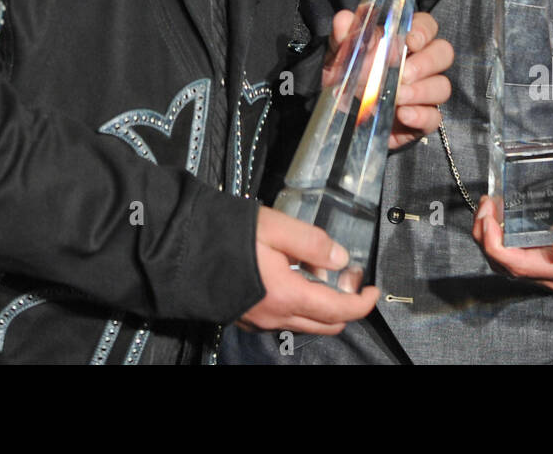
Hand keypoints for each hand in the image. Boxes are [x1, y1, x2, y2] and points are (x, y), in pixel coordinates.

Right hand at [237, 207, 379, 333]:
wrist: (178, 250)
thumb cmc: (227, 234)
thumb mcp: (275, 227)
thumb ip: (312, 242)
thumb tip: (342, 259)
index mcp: (288, 296)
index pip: (339, 312)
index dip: (363, 303)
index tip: (374, 288)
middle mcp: (276, 317)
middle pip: (326, 325)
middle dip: (346, 305)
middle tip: (348, 274)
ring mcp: (259, 321)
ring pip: (305, 323)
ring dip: (322, 305)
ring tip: (319, 269)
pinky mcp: (245, 316)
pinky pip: (284, 319)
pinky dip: (300, 304)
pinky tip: (292, 275)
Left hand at [323, 10, 452, 149]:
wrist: (341, 112)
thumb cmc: (347, 75)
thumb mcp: (341, 54)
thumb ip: (344, 35)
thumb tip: (344, 18)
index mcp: (404, 41)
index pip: (428, 26)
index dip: (424, 31)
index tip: (410, 41)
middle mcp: (420, 64)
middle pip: (443, 54)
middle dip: (427, 62)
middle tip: (404, 73)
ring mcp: (423, 92)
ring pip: (442, 86)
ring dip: (422, 91)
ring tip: (398, 96)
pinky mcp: (421, 119)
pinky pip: (434, 117)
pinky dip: (421, 115)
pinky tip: (402, 114)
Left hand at [471, 176, 552, 295]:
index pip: (518, 267)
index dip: (495, 245)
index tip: (487, 218)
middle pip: (507, 267)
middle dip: (486, 238)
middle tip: (485, 206)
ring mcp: (549, 272)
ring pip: (505, 264)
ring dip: (489, 239)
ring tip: (487, 208)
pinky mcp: (544, 262)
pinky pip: (512, 257)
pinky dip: (498, 239)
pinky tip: (496, 217)